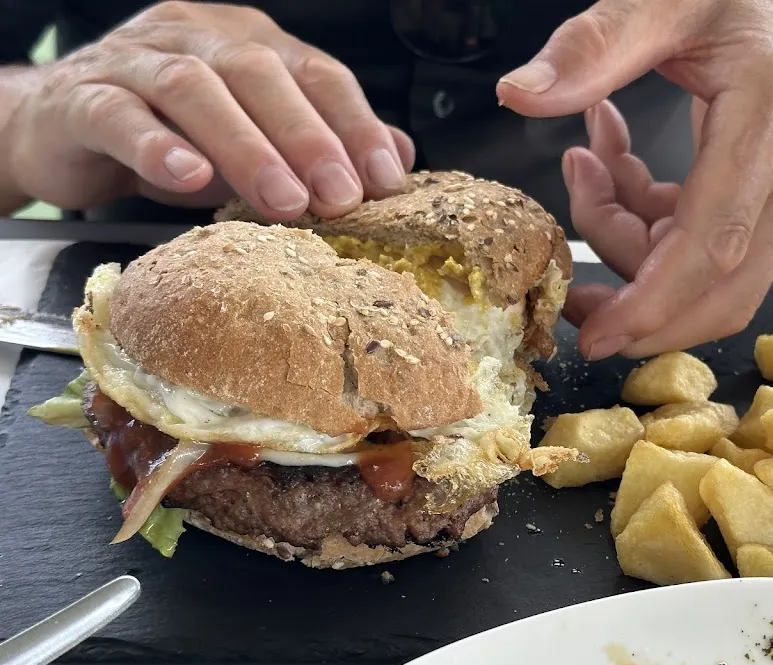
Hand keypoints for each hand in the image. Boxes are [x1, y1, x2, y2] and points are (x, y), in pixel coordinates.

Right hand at [3, 1, 413, 218]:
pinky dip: (157, 146)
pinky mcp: (81, 99)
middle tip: (340, 198)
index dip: (354, 124)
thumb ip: (322, 142)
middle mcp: (194, 39)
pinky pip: (118, 114)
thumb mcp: (256, 139)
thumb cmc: (168, 135)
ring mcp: (134, 62)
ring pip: (194, 88)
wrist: (58, 130)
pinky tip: (189, 177)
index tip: (385, 180)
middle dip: (308, 138)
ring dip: (246, 147)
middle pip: (260, 73)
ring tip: (283, 201)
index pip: (315, 72)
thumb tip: (398, 155)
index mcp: (246, 43)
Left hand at [497, 0, 772, 359]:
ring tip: (584, 170)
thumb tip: (519, 94)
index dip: (652, 301)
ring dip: (632, 250)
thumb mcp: (670, 1)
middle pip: (721, 290)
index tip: (597, 333)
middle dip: (640, 311)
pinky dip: (647, 226)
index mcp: (771, 121)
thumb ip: (594, 46)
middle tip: (570, 295)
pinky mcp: (766, 212)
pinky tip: (615, 168)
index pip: (714, 244)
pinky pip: (702, 250)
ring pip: (706, 278)